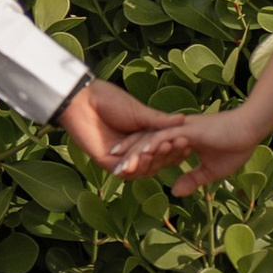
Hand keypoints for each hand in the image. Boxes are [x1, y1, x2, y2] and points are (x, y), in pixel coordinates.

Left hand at [55, 77, 177, 170]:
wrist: (84, 101)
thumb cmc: (110, 101)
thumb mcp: (139, 112)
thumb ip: (159, 121)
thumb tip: (183, 119)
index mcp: (143, 139)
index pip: (164, 149)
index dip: (176, 147)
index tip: (189, 141)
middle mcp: (134, 151)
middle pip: (156, 161)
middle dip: (169, 154)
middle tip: (181, 144)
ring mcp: (121, 159)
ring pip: (144, 169)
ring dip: (155, 160)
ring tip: (164, 149)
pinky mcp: (108, 164)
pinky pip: (126, 172)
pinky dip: (137, 167)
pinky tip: (145, 158)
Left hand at [109, 107, 265, 196]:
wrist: (250, 130)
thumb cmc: (236, 148)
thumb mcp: (210, 171)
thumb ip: (193, 179)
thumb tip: (175, 192)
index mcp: (181, 139)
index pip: (156, 149)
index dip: (142, 159)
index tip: (129, 172)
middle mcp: (176, 132)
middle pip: (147, 143)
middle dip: (130, 157)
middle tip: (115, 170)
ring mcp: (179, 129)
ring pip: (150, 141)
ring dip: (134, 155)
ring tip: (119, 168)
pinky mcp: (185, 129)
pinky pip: (161, 138)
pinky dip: (149, 147)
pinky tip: (137, 157)